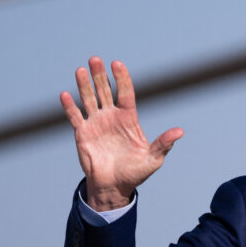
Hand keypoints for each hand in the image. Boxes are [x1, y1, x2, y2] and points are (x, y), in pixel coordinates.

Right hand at [60, 57, 183, 210]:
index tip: (117, 64)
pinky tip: (65, 94)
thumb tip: (180, 132)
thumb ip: (164, 143)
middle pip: (105, 90)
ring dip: (84, 85)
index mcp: (128, 118)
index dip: (121, 78)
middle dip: (100, 75)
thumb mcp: (153, 159)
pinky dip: (69, 106)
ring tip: (81, 69)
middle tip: (95, 59)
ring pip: (89, 99)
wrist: (114, 187)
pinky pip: (75, 116)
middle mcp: (111, 117)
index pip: (125, 93)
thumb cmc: (135, 172)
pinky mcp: (82, 133)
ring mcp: (96, 123)